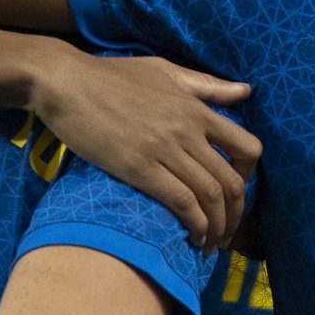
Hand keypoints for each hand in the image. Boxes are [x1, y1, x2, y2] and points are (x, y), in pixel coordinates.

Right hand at [27, 47, 260, 251]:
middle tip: (227, 233)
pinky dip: (194, 225)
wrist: (66, 81)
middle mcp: (187, 130)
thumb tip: (246, 91)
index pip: (247, 147)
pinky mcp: (138, 167)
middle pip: (231, 182)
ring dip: (217, 227)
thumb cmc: (111, 75)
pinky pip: (181, 202)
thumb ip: (206, 85)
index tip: (236, 193)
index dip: (249, 177)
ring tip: (211, 244)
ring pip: (209, 196)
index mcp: (195, 109)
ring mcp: (164, 149)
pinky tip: (192, 237)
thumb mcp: (164, 71)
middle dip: (235, 215)